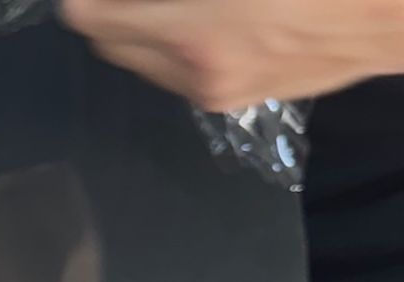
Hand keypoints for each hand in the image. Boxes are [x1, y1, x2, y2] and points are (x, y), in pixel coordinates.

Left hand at [61, 0, 403, 110]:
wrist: (397, 16)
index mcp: (197, 28)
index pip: (91, 19)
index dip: (81, 0)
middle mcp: (198, 71)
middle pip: (108, 45)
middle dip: (108, 11)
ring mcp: (218, 93)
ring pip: (140, 63)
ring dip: (136, 30)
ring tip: (159, 3)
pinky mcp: (239, 100)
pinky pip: (175, 75)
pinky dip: (169, 46)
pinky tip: (196, 17)